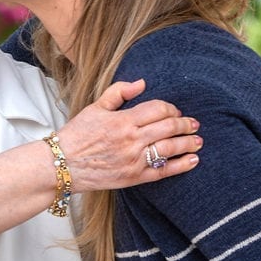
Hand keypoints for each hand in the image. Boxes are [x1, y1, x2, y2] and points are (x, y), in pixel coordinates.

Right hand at [56, 79, 200, 191]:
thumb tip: (142, 83)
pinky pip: (164, 171)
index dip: (171, 108)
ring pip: (170, 148)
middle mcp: (132, 140)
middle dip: (185, 124)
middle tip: (194, 124)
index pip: (158, 109)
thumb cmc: (77, 134)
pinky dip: (181, 165)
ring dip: (188, 143)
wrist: (62, 165)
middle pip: (169, 127)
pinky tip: (192, 160)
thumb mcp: (95, 107)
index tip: (175, 111)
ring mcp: (134, 160)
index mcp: (123, 120)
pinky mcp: (134, 177)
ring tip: (198, 140)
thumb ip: (119, 92)